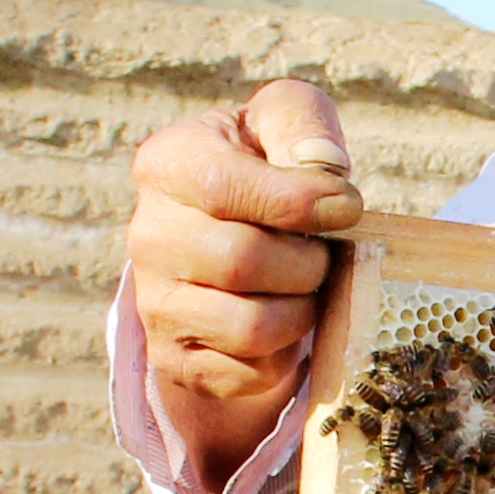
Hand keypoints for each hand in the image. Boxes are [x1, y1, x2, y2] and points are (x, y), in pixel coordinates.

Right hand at [127, 79, 363, 493]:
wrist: (225, 231)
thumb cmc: (265, 166)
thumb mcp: (280, 120)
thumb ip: (303, 123)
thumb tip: (324, 170)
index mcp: (168, 164)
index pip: (226, 188)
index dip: (299, 202)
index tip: (346, 207)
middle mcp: (148, 236)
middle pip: (242, 263)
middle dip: (307, 262)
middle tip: (322, 254)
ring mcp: (155, 304)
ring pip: (251, 327)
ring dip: (302, 310)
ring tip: (305, 287)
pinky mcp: (176, 359)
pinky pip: (251, 373)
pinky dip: (286, 352)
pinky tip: (284, 318)